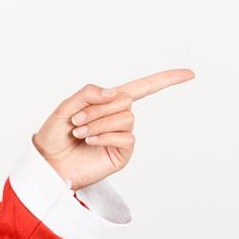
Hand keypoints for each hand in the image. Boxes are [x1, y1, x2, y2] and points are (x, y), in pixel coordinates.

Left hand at [32, 68, 194, 189]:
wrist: (49, 164)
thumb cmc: (55, 136)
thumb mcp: (66, 107)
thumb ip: (88, 93)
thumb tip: (115, 92)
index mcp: (108, 103)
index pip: (142, 88)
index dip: (165, 79)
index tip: (189, 74)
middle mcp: (119, 118)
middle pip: (126, 99)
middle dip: (99, 108)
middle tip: (77, 120)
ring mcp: (122, 136)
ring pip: (125, 117)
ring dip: (99, 123)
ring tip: (80, 132)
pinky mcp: (122, 154)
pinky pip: (125, 137)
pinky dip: (105, 136)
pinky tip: (90, 141)